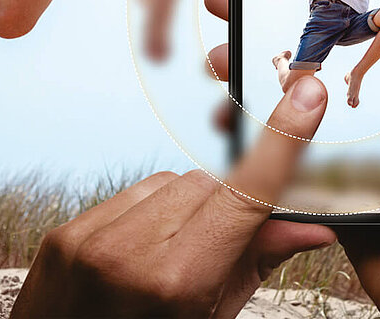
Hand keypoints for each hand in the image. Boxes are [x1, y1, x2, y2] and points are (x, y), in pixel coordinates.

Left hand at [8, 69, 334, 317]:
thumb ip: (257, 264)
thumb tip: (313, 227)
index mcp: (177, 283)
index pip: (243, 197)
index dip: (280, 144)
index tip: (307, 95)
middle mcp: (130, 254)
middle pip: (208, 185)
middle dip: (223, 209)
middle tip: (217, 252)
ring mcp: (91, 240)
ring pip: (170, 181)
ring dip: (183, 209)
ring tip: (169, 259)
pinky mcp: (66, 234)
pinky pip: (129, 195)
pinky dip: (146, 214)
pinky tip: (138, 253)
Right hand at [202, 0, 379, 317]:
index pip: (367, 31)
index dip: (324, 0)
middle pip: (317, 61)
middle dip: (268, 30)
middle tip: (225, 5)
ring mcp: (350, 156)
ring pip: (290, 106)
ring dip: (249, 80)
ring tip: (215, 64)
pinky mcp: (325, 196)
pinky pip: (282, 161)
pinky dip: (252, 141)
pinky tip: (227, 128)